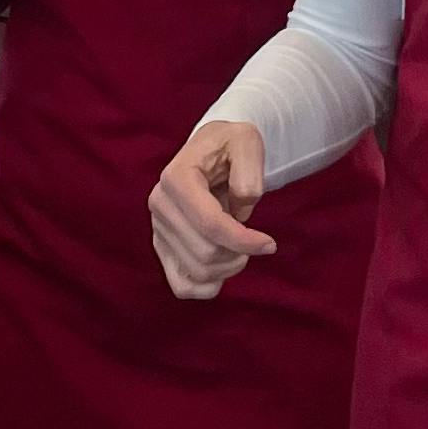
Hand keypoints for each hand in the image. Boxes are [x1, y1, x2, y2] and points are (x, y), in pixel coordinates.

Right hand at [149, 121, 276, 300]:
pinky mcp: (162, 246)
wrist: (212, 152)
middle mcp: (160, 203)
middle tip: (254, 240)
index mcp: (176, 177)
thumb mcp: (247, 141)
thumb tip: (241, 208)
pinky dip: (206, 287)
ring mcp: (157, 227)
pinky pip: (181, 285)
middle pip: (205, 252)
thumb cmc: (230, 145)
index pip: (210, 224)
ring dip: (227, 268)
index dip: (244, 241)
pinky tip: (224, 271)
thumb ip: (249, 169)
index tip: (270, 243)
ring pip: (196, 272)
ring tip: (240, 248)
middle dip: (239, 253)